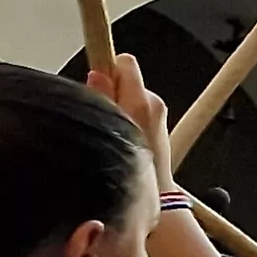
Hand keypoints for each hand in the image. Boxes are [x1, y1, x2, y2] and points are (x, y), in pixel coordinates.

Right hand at [85, 53, 169, 184]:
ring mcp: (159, 113)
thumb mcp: (107, 127)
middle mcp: (154, 103)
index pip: (125, 63)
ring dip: (119, 105)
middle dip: (112, 89)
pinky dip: (128, 116)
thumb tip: (98, 75)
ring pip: (131, 95)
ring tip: (114, 130)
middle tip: (103, 114)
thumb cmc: (131, 166)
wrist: (156, 193)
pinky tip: (123, 136)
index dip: (108, 68)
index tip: (96, 79)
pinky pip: (138, 109)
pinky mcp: (160, 123)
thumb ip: (101, 97)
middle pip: (126, 78)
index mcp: (142, 100)